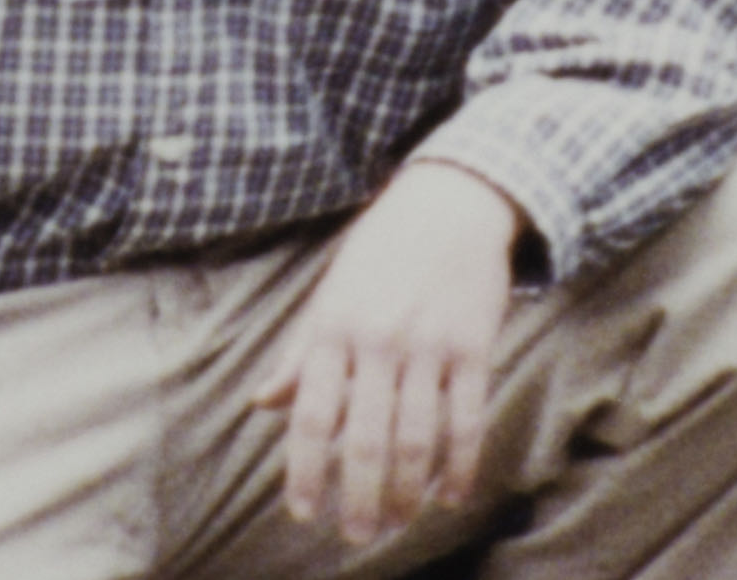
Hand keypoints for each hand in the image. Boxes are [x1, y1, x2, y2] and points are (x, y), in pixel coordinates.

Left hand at [255, 158, 518, 546]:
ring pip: (417, 437)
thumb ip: (300, 354)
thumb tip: (263, 404)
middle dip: (360, 496)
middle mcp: (378, 340)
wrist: (450, 201)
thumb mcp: (329, 295)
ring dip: (409, 490)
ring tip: (400, 521)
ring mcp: (429, 344)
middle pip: (366, 439)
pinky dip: (461, 462)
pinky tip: (452, 492)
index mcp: (333, 329)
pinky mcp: (473, 345)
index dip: (307, 472)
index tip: (304, 513)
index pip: (313, 417)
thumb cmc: (380, 252)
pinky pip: (466, 418)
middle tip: (357, 535)